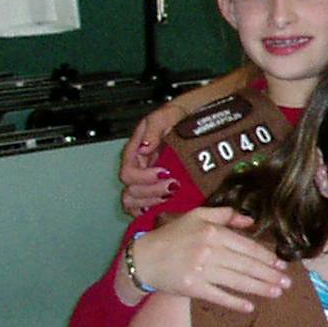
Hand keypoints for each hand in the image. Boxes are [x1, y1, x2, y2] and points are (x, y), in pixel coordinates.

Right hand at [120, 100, 188, 214]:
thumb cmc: (180, 116)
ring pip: (136, 203)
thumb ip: (154, 128)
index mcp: (136, 152)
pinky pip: (148, 209)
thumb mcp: (167, 115)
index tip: (163, 172)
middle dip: (151, 192)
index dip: (143, 177)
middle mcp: (139, 169)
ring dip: (153, 203)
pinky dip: (156, 211)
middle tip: (174, 186)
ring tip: (173, 195)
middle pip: (131, 192)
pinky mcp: (161, 190)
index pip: (128, 173)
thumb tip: (144, 147)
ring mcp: (149, 181)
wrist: (199, 119)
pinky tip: (171, 207)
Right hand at [131, 207, 289, 311]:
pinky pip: (219, 296)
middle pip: (246, 265)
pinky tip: (250, 307)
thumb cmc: (172, 236)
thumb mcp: (196, 216)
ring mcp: (200, 270)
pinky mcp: (192, 288)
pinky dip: (235, 302)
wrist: (142, 258)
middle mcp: (209, 250)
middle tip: (287, 282)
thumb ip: (224, 215)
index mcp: (212, 232)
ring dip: (260, 288)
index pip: (246, 246)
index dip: (266, 257)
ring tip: (277, 292)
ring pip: (237, 281)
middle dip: (270, 275)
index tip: (281, 264)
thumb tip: (250, 221)